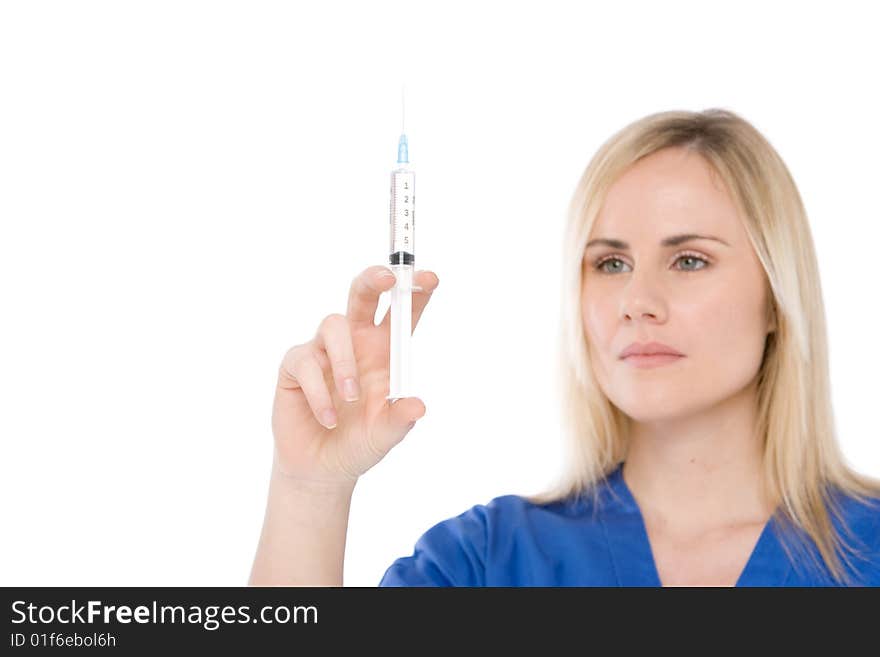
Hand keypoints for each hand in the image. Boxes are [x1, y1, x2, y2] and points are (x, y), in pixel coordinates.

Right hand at [270, 265, 438, 488]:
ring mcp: (323, 351)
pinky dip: (320, 393)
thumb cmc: (359, 443)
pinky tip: (329, 419)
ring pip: (333, 325)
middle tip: (387, 278)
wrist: (321, 469)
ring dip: (346, 361)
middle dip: (374, 279)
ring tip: (352, 397)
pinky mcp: (295, 365)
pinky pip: (305, 362)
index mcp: (384, 350)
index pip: (402, 313)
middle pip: (363, 295)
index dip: (416, 291)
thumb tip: (417, 406)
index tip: (430, 278)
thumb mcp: (385, 436)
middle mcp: (355, 342)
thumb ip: (400, 420)